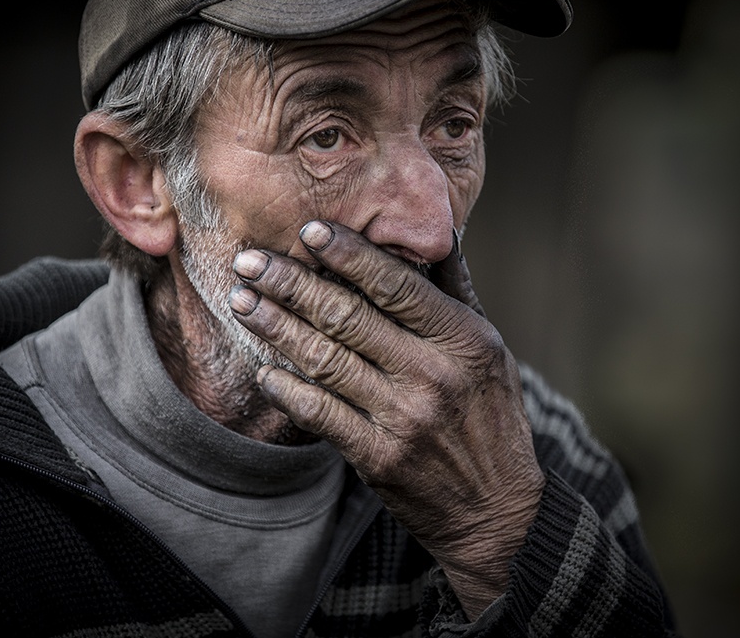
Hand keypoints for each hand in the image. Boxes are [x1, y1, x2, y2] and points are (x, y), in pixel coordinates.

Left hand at [229, 221, 544, 617]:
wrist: (496, 508)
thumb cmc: (492, 417)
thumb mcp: (491, 349)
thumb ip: (459, 293)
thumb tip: (441, 234)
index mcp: (462, 339)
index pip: (396, 284)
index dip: (349, 254)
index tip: (309, 231)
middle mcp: (433, 373)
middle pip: (349, 316)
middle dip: (292, 283)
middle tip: (250, 260)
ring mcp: (404, 417)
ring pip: (326, 360)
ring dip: (277, 328)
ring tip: (243, 303)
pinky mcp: (379, 456)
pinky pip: (320, 414)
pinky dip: (287, 390)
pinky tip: (263, 370)